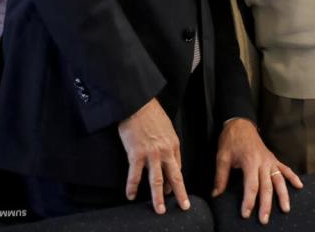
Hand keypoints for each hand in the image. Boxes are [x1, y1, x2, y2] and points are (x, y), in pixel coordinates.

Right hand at [118, 98, 189, 214]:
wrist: (138, 104)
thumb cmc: (151, 114)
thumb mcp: (167, 128)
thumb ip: (167, 143)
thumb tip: (165, 158)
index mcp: (173, 144)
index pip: (178, 167)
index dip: (176, 181)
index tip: (174, 190)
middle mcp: (165, 151)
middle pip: (174, 177)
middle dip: (180, 193)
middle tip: (184, 206)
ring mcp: (151, 154)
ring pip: (157, 180)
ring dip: (158, 197)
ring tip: (159, 209)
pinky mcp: (136, 154)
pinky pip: (135, 175)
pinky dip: (132, 187)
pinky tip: (130, 195)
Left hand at [213, 118, 301, 224]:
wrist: (240, 124)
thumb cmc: (231, 140)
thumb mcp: (222, 157)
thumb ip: (220, 176)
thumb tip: (216, 194)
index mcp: (250, 161)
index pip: (251, 185)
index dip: (249, 200)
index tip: (246, 213)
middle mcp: (263, 162)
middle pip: (267, 186)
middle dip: (266, 204)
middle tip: (264, 219)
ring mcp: (270, 160)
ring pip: (279, 180)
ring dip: (283, 195)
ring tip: (286, 209)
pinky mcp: (273, 159)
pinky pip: (285, 169)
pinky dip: (293, 177)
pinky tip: (299, 186)